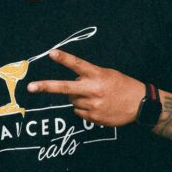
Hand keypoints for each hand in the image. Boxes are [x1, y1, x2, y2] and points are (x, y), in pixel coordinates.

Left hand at [26, 50, 145, 126]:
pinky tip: (98, 105)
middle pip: (65, 88)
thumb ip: (88, 77)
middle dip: (46, 86)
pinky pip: (79, 112)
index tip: (52, 53)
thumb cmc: (122, 86)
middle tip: (30, 87)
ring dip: (78, 98)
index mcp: (98, 75)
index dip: (64, 59)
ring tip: (95, 96)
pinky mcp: (94, 117)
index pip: (78, 65)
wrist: (140, 104)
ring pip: (72, 100)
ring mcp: (93, 105)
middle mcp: (93, 90)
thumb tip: (70, 86)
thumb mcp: (108, 74)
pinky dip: (84, 108)